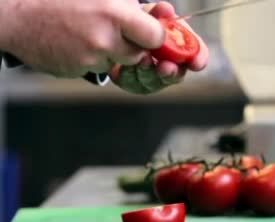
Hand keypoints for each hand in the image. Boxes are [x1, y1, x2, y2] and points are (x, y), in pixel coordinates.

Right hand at [0, 0, 164, 77]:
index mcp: (114, 12)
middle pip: (139, 55)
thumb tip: (165, 14)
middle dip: (134, 46)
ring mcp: (90, 57)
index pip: (156, 36)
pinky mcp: (76, 70)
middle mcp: (104, 38)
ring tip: (89, 32)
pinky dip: (92, 58)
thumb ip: (133, 5)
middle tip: (117, 32)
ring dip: (111, 52)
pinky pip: (97, 68)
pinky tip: (76, 42)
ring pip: (117, 63)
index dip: (156, 36)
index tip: (150, 32)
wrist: (16, 12)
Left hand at [110, 2, 208, 94]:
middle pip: (176, 74)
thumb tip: (167, 10)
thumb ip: (160, 13)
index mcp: (179, 46)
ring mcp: (149, 75)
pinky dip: (132, 76)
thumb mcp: (149, 13)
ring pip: (156, 82)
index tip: (197, 62)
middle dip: (173, 72)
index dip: (199, 58)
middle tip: (166, 67)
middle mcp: (167, 64)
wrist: (109, 28)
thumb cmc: (136, 19)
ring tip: (144, 61)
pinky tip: (128, 66)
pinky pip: (135, 84)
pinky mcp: (130, 81)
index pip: (196, 55)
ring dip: (150, 73)